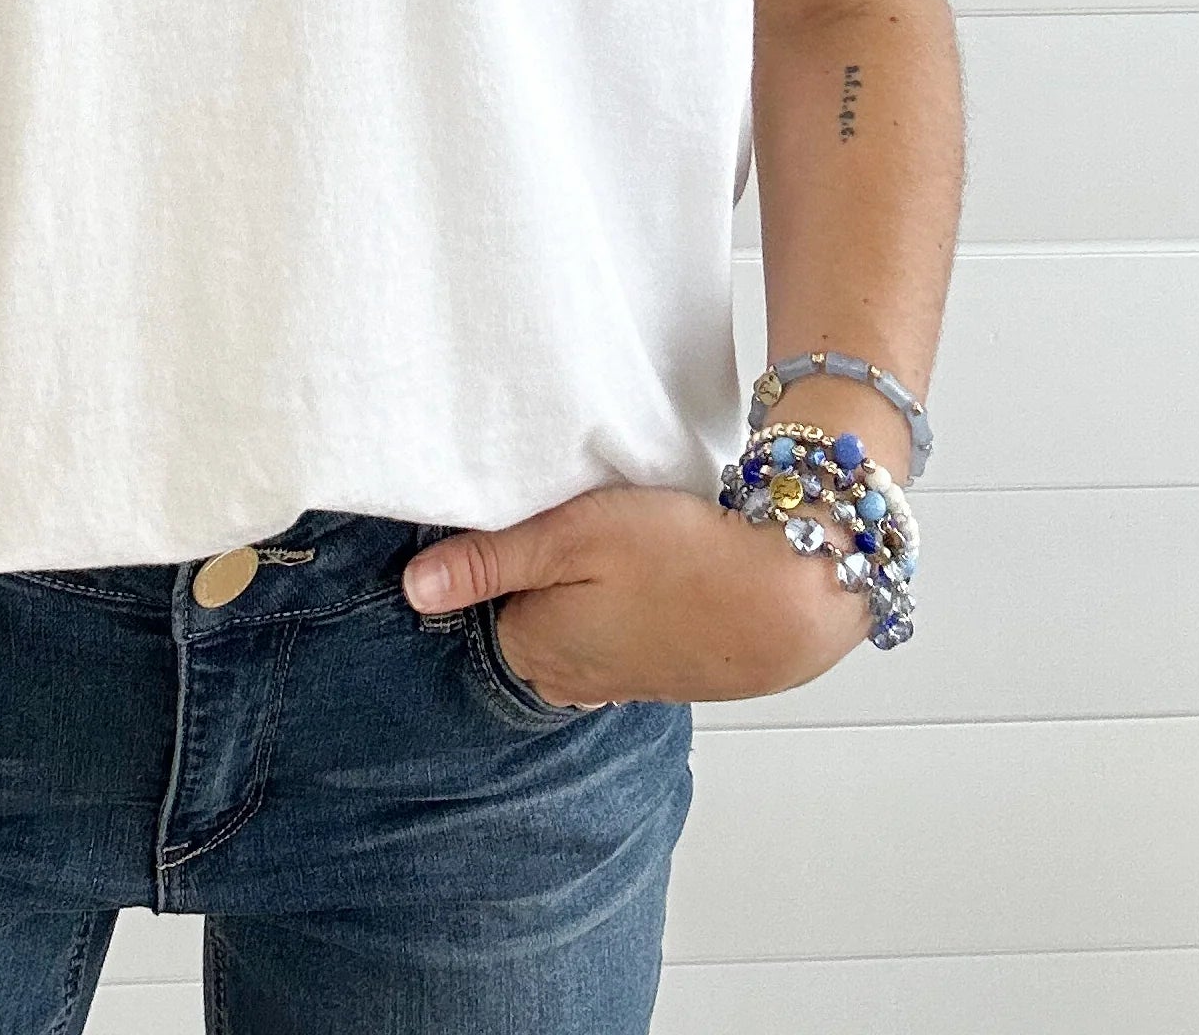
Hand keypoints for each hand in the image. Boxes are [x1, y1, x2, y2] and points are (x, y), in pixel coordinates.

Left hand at [402, 479, 869, 705]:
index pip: (477, 598)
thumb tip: (413, 590)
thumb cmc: (679, 558)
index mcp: (531, 647)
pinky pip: (614, 638)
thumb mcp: (570, 537)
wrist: (785, 599)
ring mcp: (613, 683)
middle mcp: (564, 680)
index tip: (533, 515)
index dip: (499, 549)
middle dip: (536, 578)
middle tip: (576, 525)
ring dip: (581, 594)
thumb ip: (488, 562)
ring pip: (568, 628)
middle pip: (521, 616)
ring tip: (618, 548)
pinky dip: (622, 609)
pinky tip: (649, 579)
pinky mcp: (656, 674)